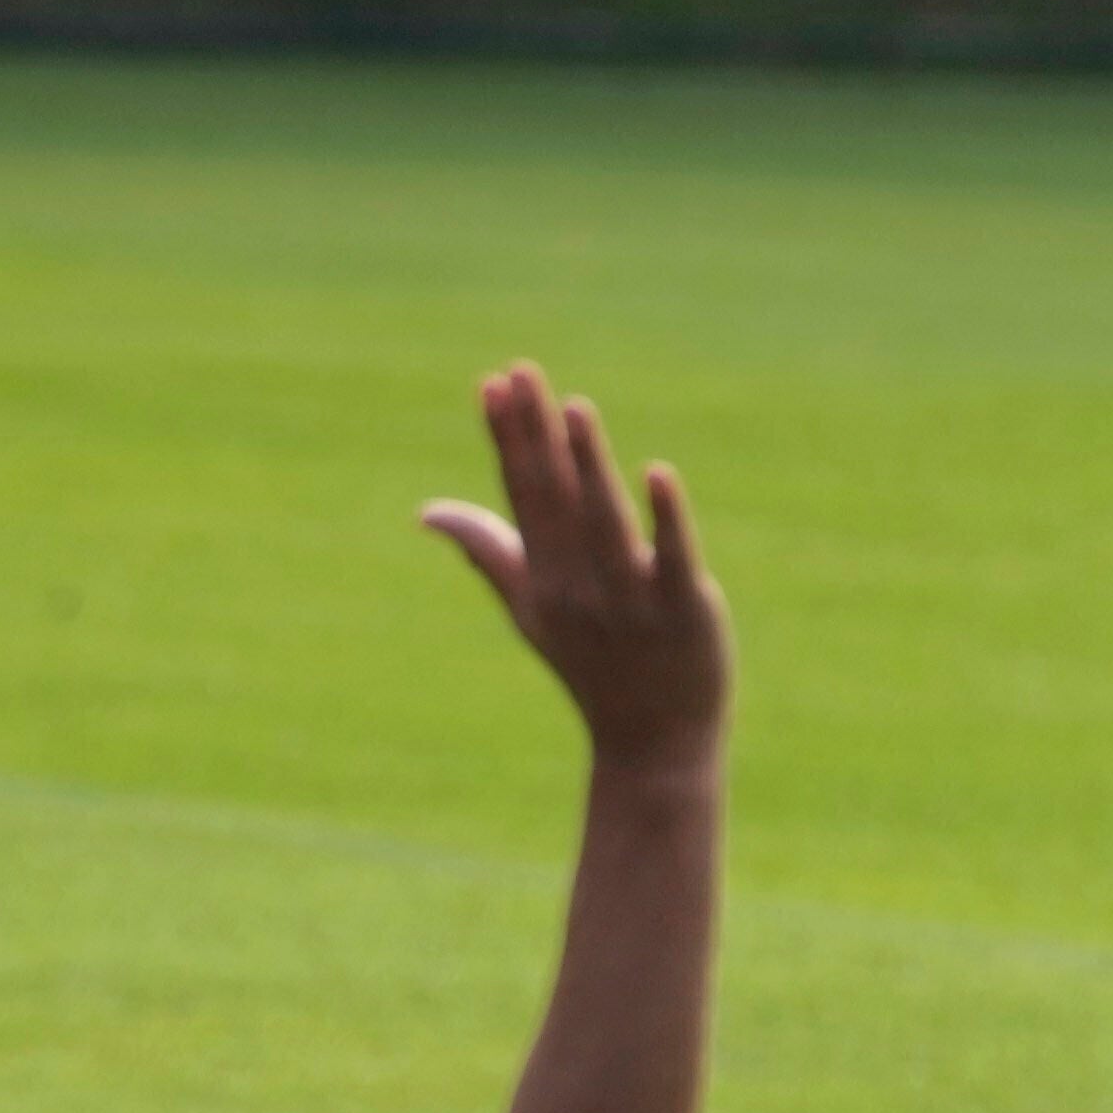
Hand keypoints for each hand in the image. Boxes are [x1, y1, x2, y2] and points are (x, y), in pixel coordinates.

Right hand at [423, 358, 720, 776]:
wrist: (652, 739)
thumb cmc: (593, 666)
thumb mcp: (531, 608)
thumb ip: (487, 551)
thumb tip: (428, 511)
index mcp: (543, 577)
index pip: (521, 495)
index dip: (508, 439)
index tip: (494, 383)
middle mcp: (578, 583)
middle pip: (554, 498)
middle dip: (537, 436)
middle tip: (522, 373)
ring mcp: (630, 596)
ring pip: (604, 521)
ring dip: (588, 465)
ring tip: (575, 410)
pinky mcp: (684, 607)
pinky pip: (672, 557)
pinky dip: (665, 518)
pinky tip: (657, 473)